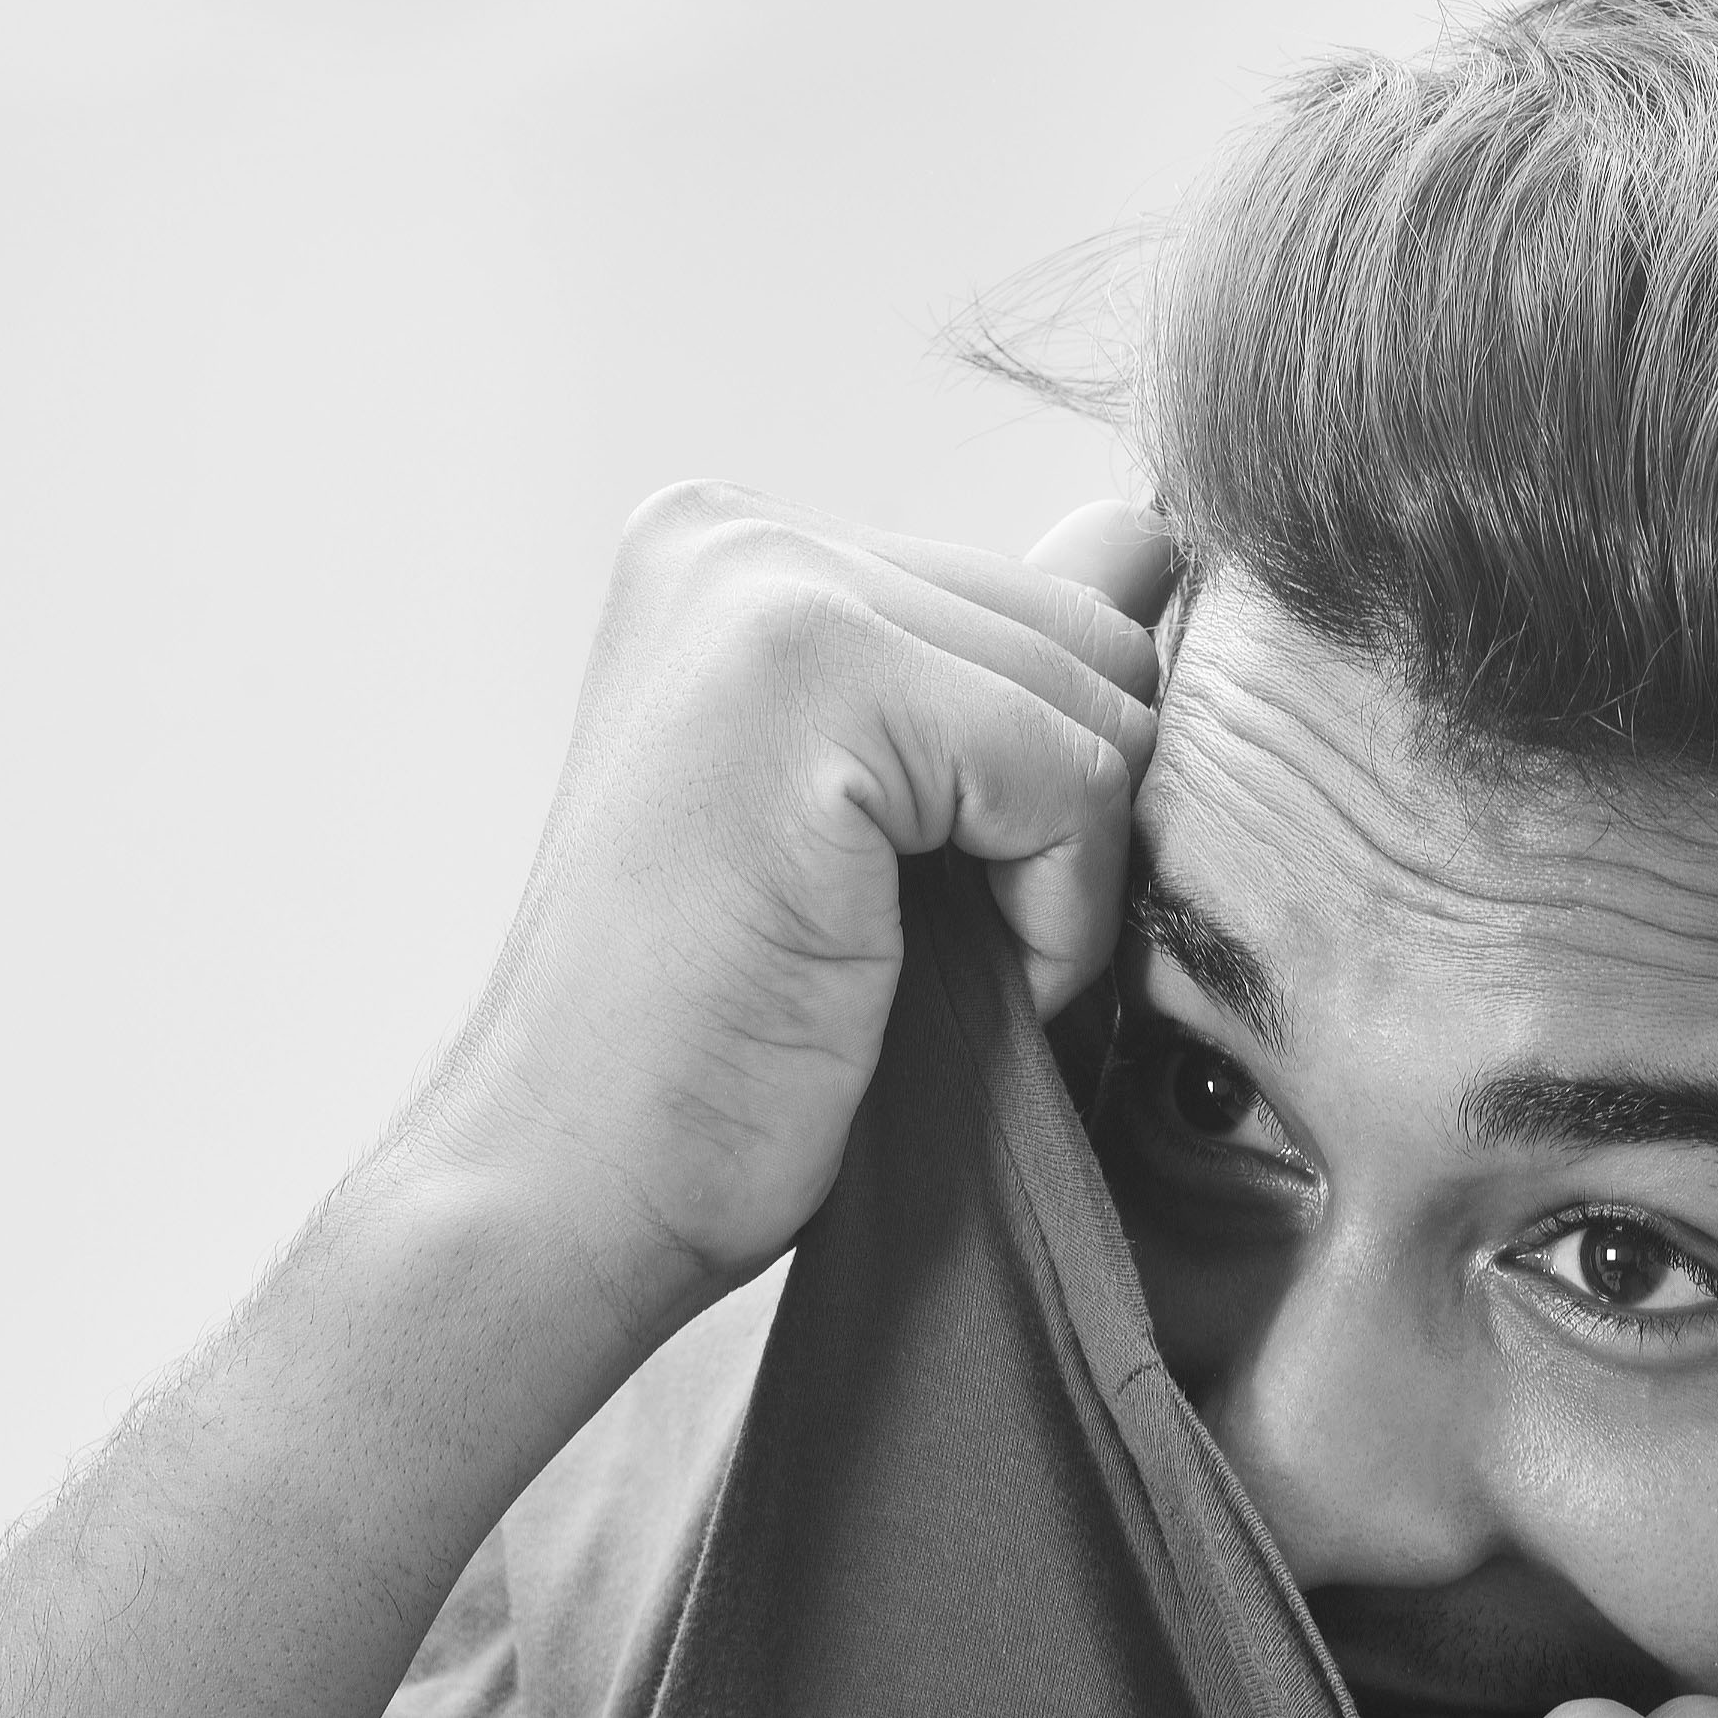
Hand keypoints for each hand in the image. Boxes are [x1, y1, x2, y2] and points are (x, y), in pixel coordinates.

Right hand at [394, 490, 1177, 1324]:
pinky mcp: (815, 678)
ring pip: (1098, 703)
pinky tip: (908, 979)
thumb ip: (1008, 668)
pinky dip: (1051, 920)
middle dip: (1062, 825)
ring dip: (1056, 880)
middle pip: (1090, 637)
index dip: (1040, 795)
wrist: (571, 1186)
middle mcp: (739, 531)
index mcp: (739, 546)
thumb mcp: (893, 825)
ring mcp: (767, 587)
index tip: (901, 902)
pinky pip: (1076, 777)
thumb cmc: (724, 1040)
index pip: (1047, 604)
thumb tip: (1147, 539)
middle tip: (908, 948)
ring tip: (896, 964)